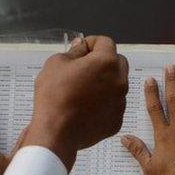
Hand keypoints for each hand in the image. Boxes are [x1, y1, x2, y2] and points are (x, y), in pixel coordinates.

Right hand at [23, 35, 128, 169]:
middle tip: (84, 69)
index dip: (91, 43)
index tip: (81, 50)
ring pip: (117, 84)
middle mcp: (120, 81)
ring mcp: (120, 102)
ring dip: (105, 83)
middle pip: (117, 62)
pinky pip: (114, 105)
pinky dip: (104, 103)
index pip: (105, 42)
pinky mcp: (117, 120)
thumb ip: (74, 51)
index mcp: (106, 62)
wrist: (56, 132)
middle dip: (103, 61)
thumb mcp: (56, 63)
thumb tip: (81, 46)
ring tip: (83, 91)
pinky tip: (86, 107)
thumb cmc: (54, 96)